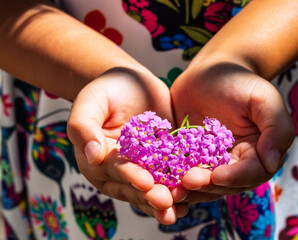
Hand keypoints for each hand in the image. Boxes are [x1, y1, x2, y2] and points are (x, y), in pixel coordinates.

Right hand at [67, 67, 186, 223]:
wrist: (132, 82)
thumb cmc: (107, 90)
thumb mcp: (91, 102)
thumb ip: (84, 126)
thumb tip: (93, 155)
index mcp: (98, 161)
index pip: (114, 171)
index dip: (130, 177)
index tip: (146, 182)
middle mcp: (119, 171)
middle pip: (133, 187)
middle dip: (149, 196)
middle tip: (165, 202)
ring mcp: (142, 169)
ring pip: (152, 189)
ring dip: (165, 200)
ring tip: (179, 208)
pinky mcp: (161, 162)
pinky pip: (169, 177)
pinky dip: (179, 188)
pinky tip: (190, 199)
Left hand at [170, 61, 294, 202]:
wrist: (209, 72)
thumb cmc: (240, 81)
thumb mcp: (263, 99)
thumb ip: (276, 129)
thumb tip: (272, 163)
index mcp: (256, 154)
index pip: (249, 174)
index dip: (234, 178)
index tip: (217, 176)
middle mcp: (233, 164)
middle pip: (223, 185)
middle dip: (206, 186)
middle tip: (187, 182)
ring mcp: (208, 162)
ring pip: (201, 185)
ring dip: (186, 190)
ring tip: (169, 189)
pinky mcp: (187, 157)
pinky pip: (180, 171)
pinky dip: (171, 179)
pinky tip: (158, 180)